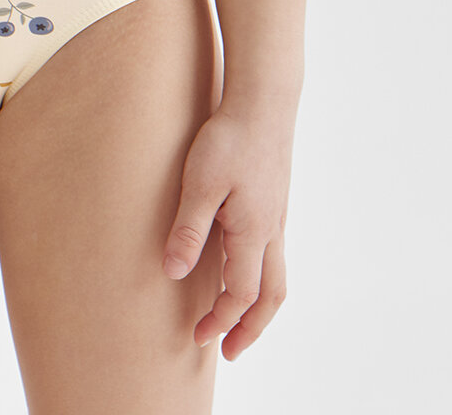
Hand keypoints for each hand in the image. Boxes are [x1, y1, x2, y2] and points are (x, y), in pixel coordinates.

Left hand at [161, 101, 292, 358]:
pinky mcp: (274, 202)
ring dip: (259, 306)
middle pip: (271, 296)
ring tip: (238, 320)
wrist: (264, 101)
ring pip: (277, 277)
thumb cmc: (230, 138)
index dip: (221, 320)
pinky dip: (262, 278)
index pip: (241, 293)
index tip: (199, 337)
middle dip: (251, 328)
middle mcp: (272, 231)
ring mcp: (277, 216)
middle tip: (229, 350)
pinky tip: (242, 269)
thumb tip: (174, 273)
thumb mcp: (200, 183)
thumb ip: (189, 229)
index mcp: (254, 232)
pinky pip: (274, 254)